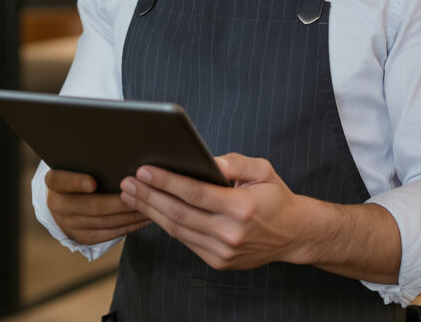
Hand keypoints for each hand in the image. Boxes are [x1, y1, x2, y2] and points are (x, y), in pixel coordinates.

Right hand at [45, 169, 150, 245]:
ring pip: (104, 222)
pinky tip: (145, 217)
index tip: (93, 181)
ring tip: (151, 205)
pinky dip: (130, 226)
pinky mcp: (83, 237)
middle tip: (142, 193)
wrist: (64, 197)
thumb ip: (92, 160)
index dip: (76, 182)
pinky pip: (110, 234)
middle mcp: (58, 205)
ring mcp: (69, 224)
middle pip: (90, 205)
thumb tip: (121, 152)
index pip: (60, 181)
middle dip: (119, 202)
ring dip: (129, 215)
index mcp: (54, 182)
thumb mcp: (77, 162)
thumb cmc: (79, 170)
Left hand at [118, 153, 310, 270]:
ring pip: (177, 229)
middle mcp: (230, 233)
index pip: (195, 193)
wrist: (293, 234)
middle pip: (179, 213)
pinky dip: (165, 224)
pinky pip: (185, 240)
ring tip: (131, 194)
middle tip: (127, 182)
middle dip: (149, 196)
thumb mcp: (263, 170)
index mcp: (242, 207)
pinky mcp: (217, 261)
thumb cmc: (275, 197)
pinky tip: (152, 210)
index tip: (145, 170)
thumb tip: (209, 160)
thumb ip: (236, 162)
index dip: (167, 182)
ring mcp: (222, 251)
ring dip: (151, 211)